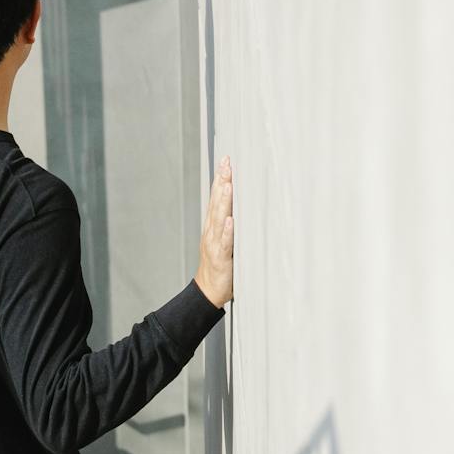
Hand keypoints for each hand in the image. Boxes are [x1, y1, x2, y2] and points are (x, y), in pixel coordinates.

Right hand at [195, 157, 233, 307]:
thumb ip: (233, 225)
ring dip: (223, 202)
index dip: (220, 180)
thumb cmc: (220, 267)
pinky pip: (224, 244)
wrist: (208, 291)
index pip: (216, 199)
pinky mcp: (220, 259)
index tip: (226, 162)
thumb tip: (245, 206)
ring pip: (219, 220)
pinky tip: (230, 221)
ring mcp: (214, 245)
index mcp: (213, 227)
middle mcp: (211, 232)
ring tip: (228, 185)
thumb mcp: (226, 241)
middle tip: (227, 164)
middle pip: (216, 204)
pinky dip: (227, 232)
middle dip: (221, 183)